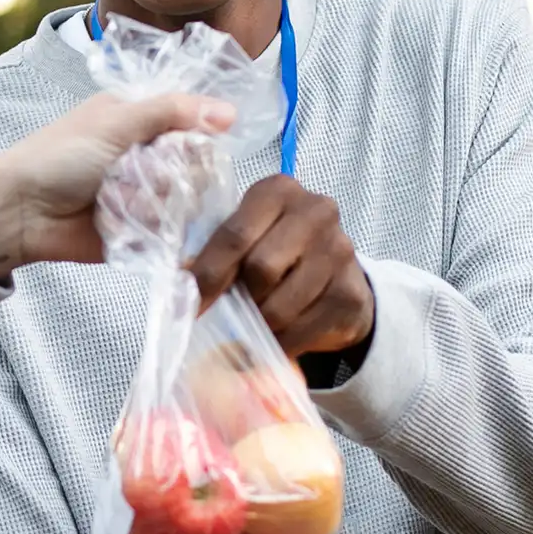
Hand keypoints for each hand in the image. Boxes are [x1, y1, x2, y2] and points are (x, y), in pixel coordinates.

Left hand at [0, 93, 232, 277]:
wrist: (20, 213)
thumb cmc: (58, 157)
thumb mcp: (116, 122)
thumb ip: (173, 112)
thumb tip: (230, 112)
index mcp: (140, 119)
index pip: (195, 122)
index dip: (200, 134)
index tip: (192, 142)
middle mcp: (147, 155)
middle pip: (198, 165)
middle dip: (174, 173)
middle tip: (143, 173)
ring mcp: (146, 194)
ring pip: (188, 201)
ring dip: (157, 201)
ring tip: (120, 199)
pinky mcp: (141, 231)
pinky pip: (171, 233)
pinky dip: (153, 228)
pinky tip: (128, 223)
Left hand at [185, 174, 374, 356]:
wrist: (338, 277)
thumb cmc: (278, 251)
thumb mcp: (248, 237)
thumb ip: (215, 250)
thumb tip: (181, 282)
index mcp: (278, 190)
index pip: (234, 235)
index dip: (207, 274)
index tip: (192, 304)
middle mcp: (315, 212)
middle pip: (260, 269)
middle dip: (241, 297)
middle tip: (236, 307)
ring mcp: (340, 251)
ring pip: (280, 307)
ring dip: (261, 323)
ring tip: (261, 317)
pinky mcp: (351, 293)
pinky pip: (301, 332)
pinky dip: (281, 343)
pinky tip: (282, 333)